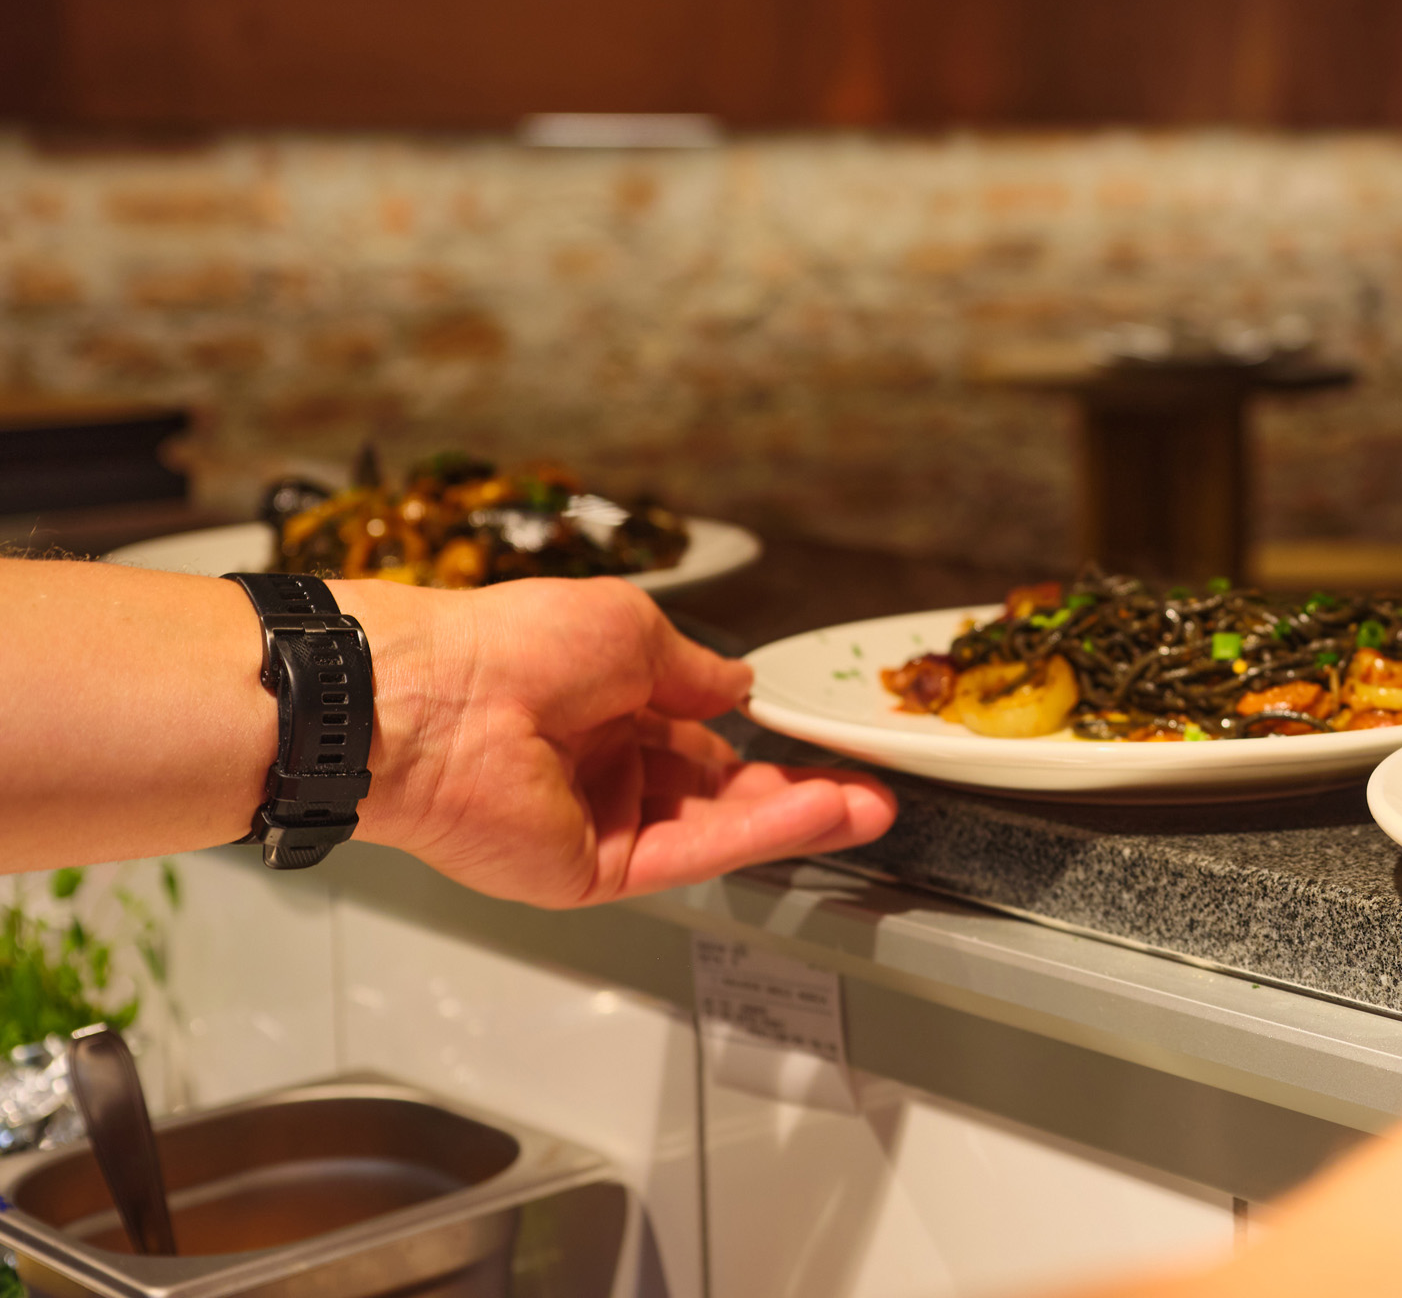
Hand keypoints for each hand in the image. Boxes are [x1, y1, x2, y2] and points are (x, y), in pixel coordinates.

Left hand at [347, 576, 895, 907]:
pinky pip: (690, 854)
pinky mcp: (590, 870)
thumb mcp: (630, 630)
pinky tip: (816, 814)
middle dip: (797, 793)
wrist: (432, 700)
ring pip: (715, 828)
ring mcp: (598, 822)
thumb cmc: (511, 644)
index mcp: (601, 703)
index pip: (699, 736)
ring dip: (794, 817)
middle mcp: (601, 767)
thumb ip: (695, 670)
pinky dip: (758, 837)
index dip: (762, 742)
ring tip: (868, 808)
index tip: (822, 744)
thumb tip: (740, 686)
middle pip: (718, 793)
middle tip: (869, 793)